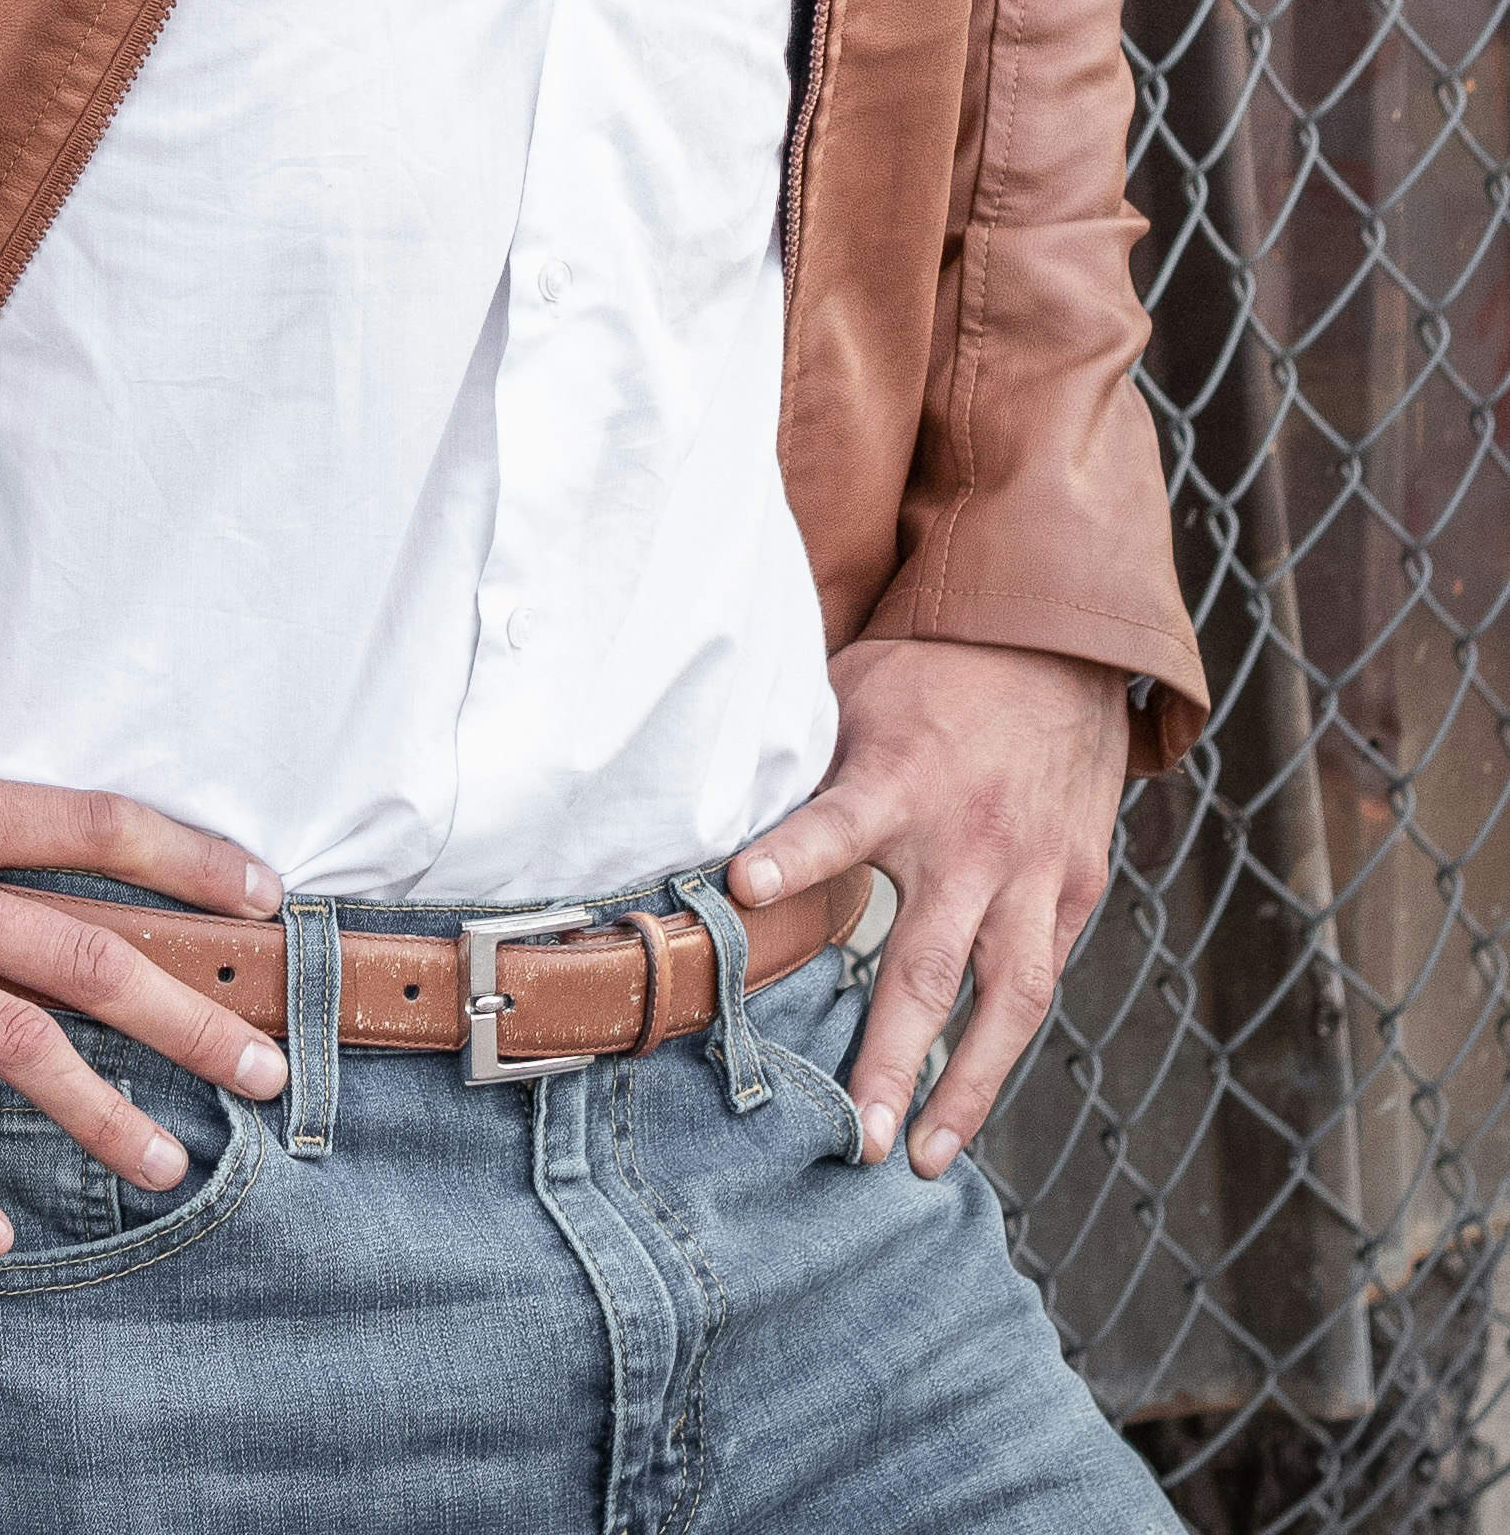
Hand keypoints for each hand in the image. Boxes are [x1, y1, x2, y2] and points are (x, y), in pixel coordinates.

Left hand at [733, 638, 1127, 1178]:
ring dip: (970, 1087)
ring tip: (928, 1156)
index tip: (742, 886)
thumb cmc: (932, 673)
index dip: (793, 855)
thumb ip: (807, 765)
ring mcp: (1034, 871)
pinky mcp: (1077, 886)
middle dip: (896, 1057)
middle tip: (863, 1136)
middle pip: (931, 964)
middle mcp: (972, 838)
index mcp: (903, 779)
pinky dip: (1012, 1035)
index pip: (837, 822)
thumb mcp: (856, 693)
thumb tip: (720, 812)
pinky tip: (980, 1089)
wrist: (1058, 642)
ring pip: (1010, 999)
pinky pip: (1044, 974)